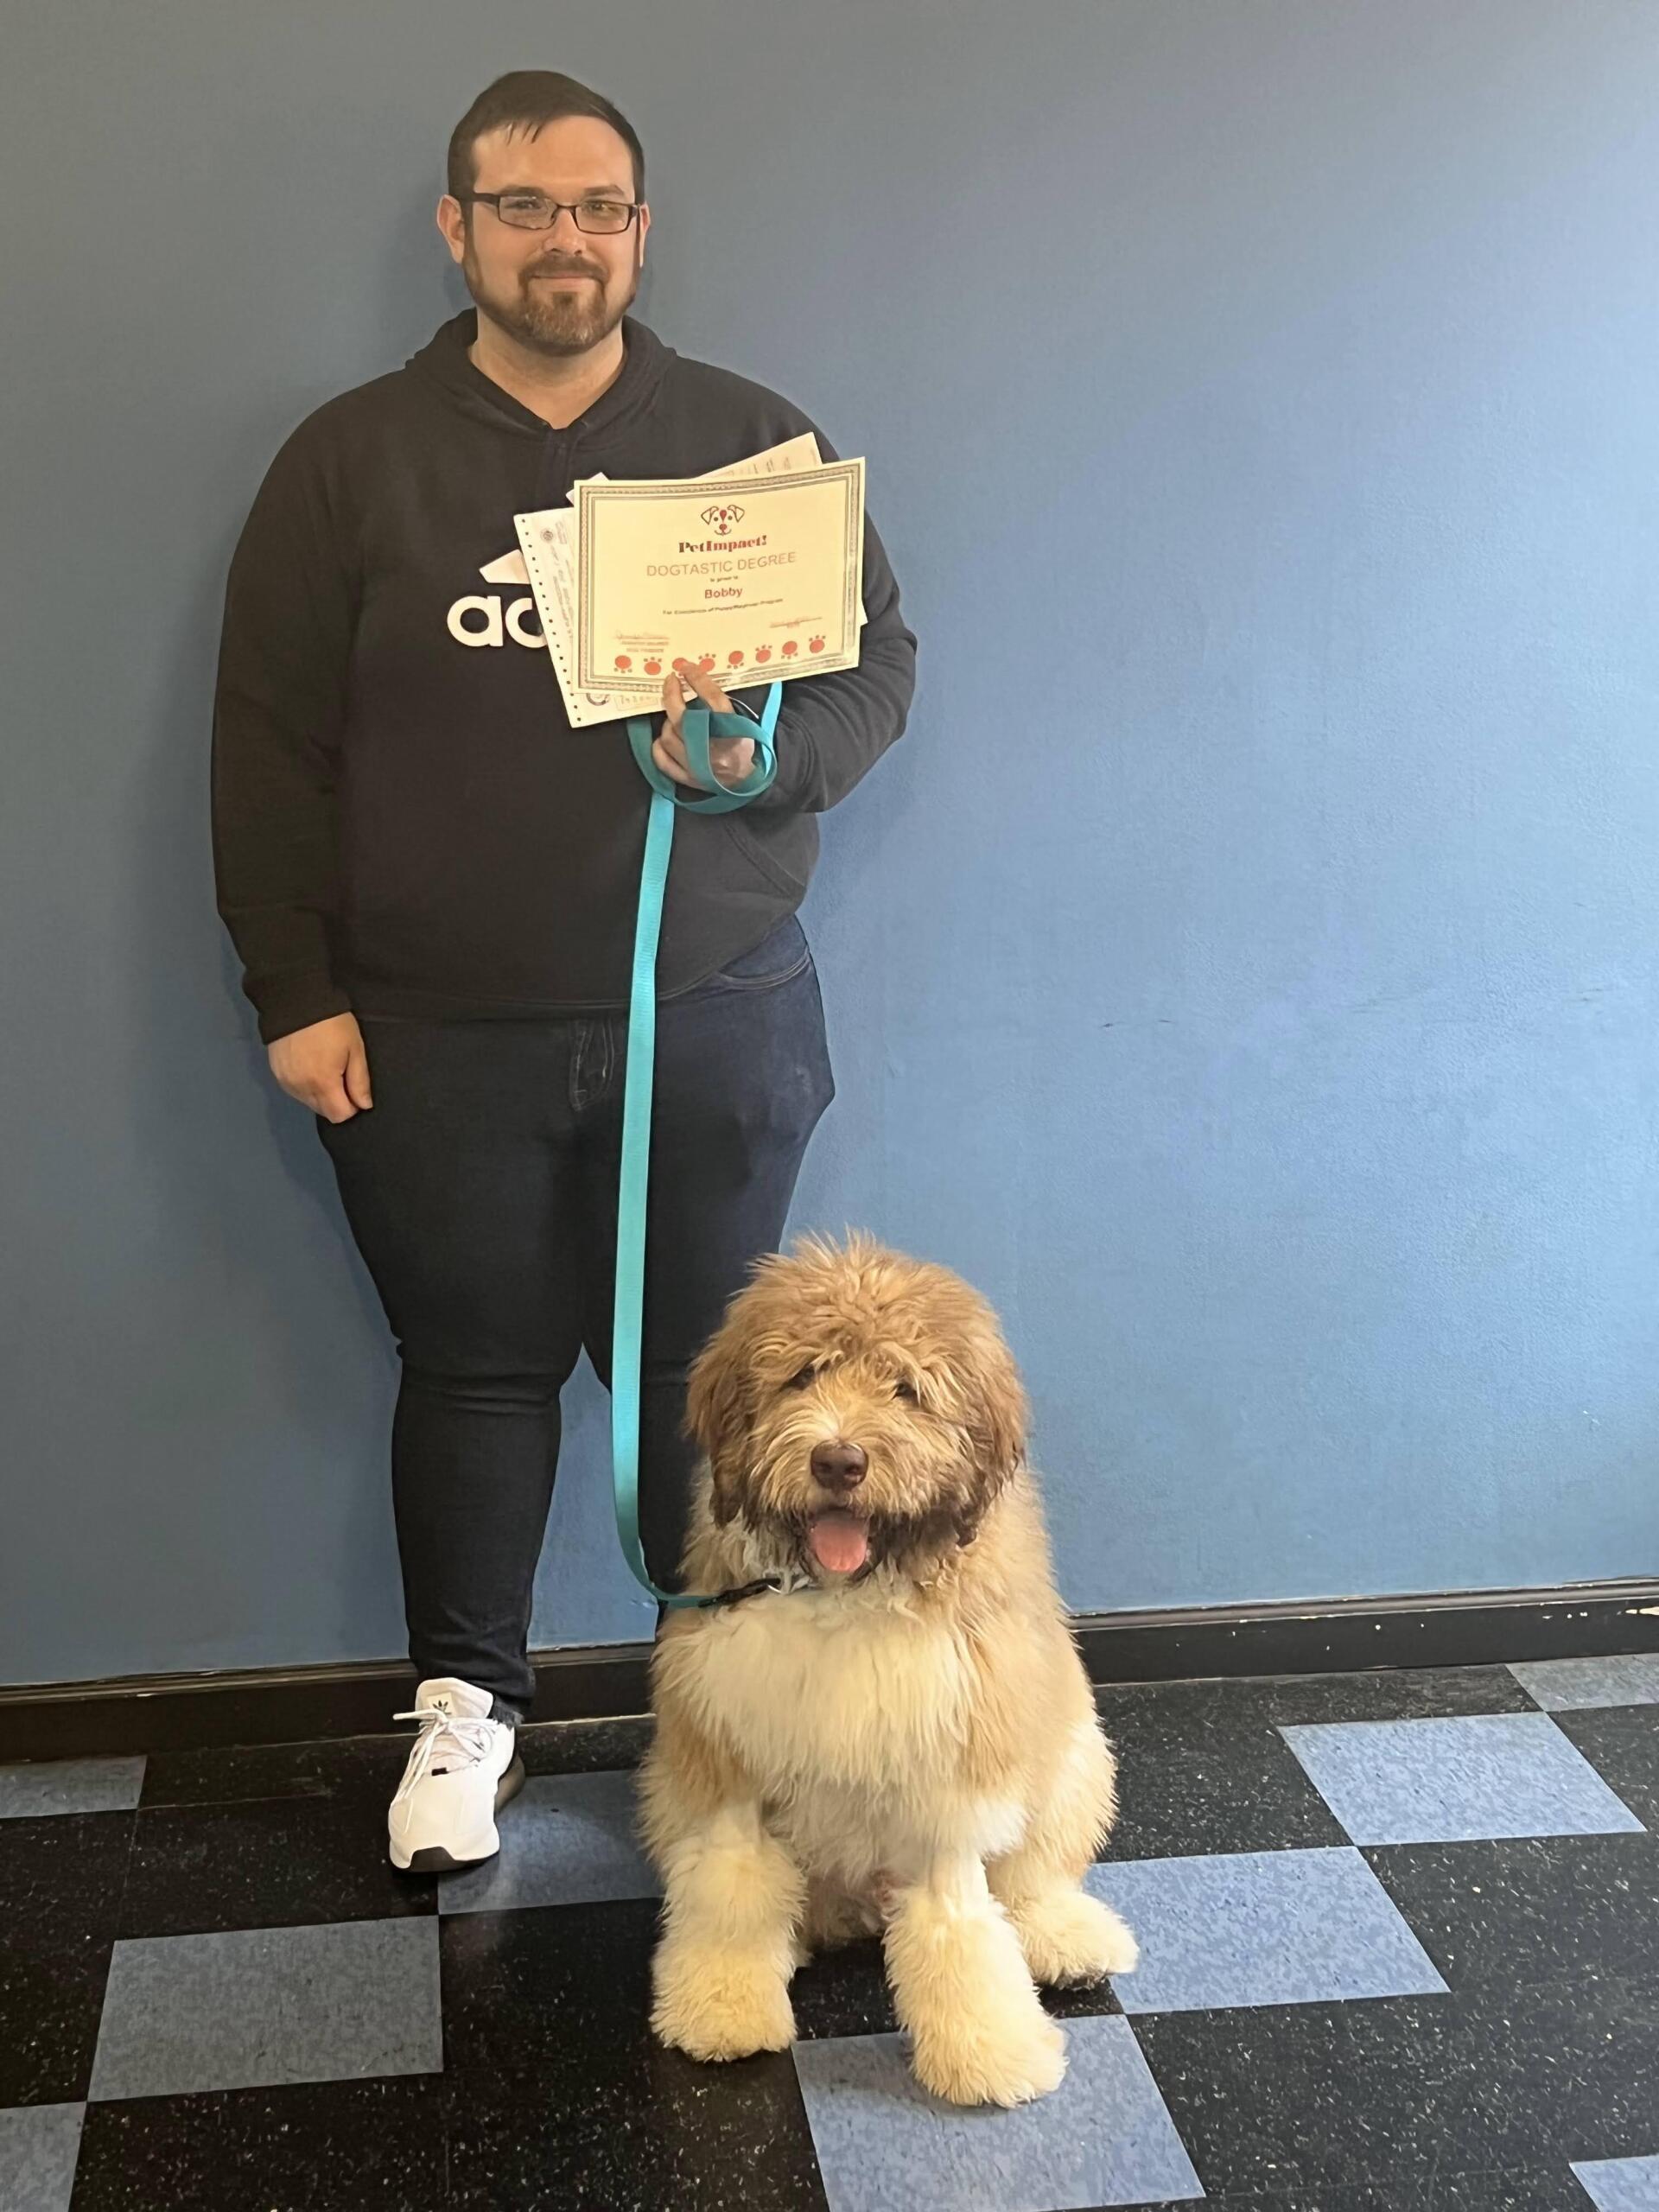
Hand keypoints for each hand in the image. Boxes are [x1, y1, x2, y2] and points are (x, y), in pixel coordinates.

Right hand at [268, 1012, 372, 1122]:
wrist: (295, 1000)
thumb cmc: (332, 1023)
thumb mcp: (355, 1049)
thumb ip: (359, 1081)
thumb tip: (364, 1106)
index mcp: (323, 1083)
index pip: (339, 1116)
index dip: (352, 1107)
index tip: (355, 1089)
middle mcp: (301, 1088)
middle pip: (324, 1112)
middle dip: (337, 1101)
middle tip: (342, 1075)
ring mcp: (286, 1082)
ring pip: (309, 1103)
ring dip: (321, 1095)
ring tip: (325, 1068)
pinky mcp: (277, 1074)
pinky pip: (295, 1092)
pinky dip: (306, 1086)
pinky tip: (310, 1066)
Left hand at [655, 659, 755, 790]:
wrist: (747, 780)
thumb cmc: (742, 745)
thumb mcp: (740, 720)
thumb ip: (719, 703)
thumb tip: (693, 678)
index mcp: (734, 733)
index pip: (714, 701)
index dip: (698, 680)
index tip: (686, 667)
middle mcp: (714, 750)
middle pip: (684, 720)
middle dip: (673, 696)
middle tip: (671, 682)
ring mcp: (698, 767)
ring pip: (669, 738)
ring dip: (668, 722)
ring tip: (674, 717)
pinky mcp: (688, 779)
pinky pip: (663, 761)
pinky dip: (659, 747)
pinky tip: (664, 738)